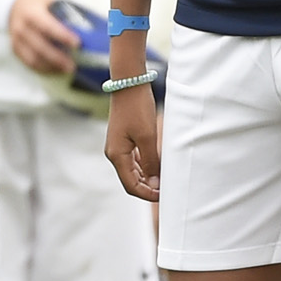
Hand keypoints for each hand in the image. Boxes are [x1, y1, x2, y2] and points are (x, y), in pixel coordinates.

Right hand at [8, 0, 78, 77]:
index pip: (47, 26)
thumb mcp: (49, 1)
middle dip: (58, 58)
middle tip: (73, 65)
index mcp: (31, 13)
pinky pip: (29, 63)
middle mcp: (21, 28)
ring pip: (33, 58)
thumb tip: (86, 26)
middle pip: (40, 46)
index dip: (62, 36)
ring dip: (51, 66)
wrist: (14, 5)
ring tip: (66, 69)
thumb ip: (63, 12)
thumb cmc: (37, 4)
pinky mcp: (16, 50)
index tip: (77, 44)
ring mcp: (16, 40)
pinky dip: (43, 69)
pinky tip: (55, 70)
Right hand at [104, 85, 160, 202]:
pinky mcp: (122, 140)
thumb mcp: (147, 137)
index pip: (131, 186)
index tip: (164, 196)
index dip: (147, 194)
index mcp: (117, 155)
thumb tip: (154, 183)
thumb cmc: (138, 109)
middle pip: (130, 180)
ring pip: (132, 171)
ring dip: (146, 178)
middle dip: (148, 188)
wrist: (128, 84)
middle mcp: (114, 154)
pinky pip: (133, 160)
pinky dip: (144, 167)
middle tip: (167, 190)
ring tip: (164, 180)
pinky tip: (157, 167)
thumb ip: (150, 162)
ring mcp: (117, 147)